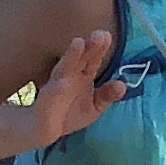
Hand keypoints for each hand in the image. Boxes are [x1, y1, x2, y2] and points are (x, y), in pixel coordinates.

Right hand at [28, 26, 118, 148]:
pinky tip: (62, 84)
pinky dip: (56, 89)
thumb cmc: (69, 114)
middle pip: (80, 59)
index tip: (107, 35)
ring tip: (78, 43)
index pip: (93, 59)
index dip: (100, 48)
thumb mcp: (93, 107)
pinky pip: (50, 96)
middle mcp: (68, 77)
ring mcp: (55, 87)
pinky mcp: (45, 103)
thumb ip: (107, 95)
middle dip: (89, 47)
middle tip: (98, 34)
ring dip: (70, 56)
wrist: (42, 130)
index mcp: (82, 75)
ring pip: (63, 69)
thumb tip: (123, 85)